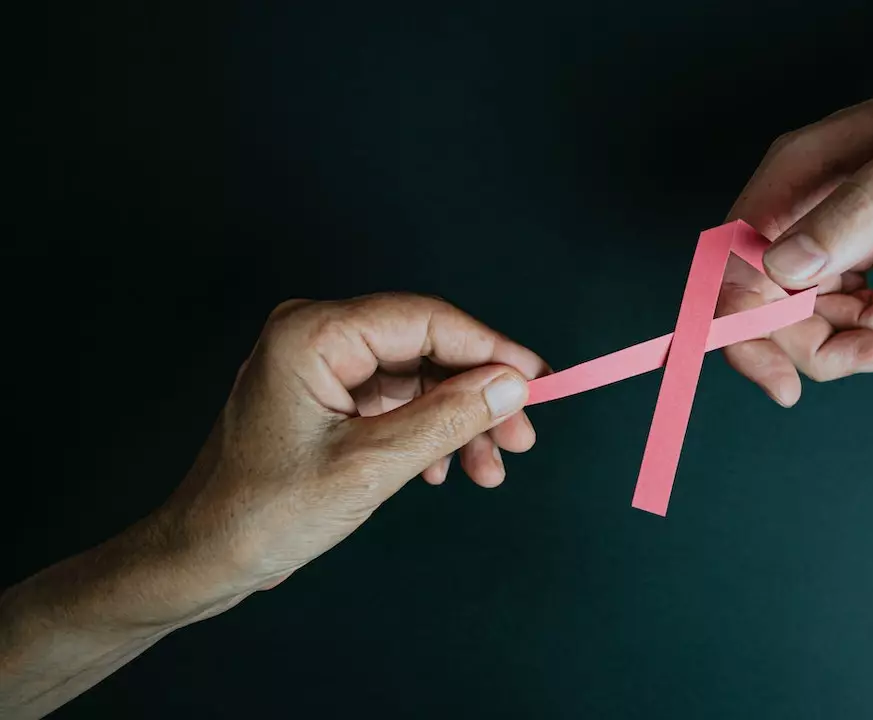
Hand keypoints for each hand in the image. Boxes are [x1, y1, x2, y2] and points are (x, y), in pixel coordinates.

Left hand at [155, 293, 546, 613]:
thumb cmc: (266, 512)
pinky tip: (444, 470)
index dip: (491, 349)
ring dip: (458, 420)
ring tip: (488, 469)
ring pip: (417, 378)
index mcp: (314, 333)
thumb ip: (447, 418)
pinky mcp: (326, 396)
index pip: (426, 319)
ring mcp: (320, 364)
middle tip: (521, 437)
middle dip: (478, 394)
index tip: (541, 381)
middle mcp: (316, 334)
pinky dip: (427, 432)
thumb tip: (513, 385)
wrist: (203, 558)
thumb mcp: (371, 467)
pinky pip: (395, 400)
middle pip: (425, 347)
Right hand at [720, 60, 872, 403]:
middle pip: (771, 306)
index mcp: (794, 179)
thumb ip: (856, 212)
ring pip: (810, 310)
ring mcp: (827, 222)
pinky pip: (845, 298)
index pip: (734, 272)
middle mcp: (799, 204)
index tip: (785, 387)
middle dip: (820, 343)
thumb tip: (787, 270)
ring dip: (858, 330)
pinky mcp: (860, 236)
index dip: (744, 337)